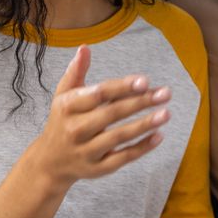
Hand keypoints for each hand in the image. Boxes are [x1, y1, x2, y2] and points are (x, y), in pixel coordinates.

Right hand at [33, 45, 171, 187]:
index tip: (145, 81)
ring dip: (144, 125)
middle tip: (165, 93)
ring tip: (166, 113)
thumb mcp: (63, 96)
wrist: (50, 163)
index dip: (123, 87)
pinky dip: (141, 148)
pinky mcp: (97, 169)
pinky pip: (122, 158)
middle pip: (112, 113)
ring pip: (119, 137)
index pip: (99, 94)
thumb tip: (85, 48)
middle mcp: (75, 129)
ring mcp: (86, 151)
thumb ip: (76, 72)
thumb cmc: (62, 122)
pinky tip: (159, 136)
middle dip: (140, 102)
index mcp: (68, 107)